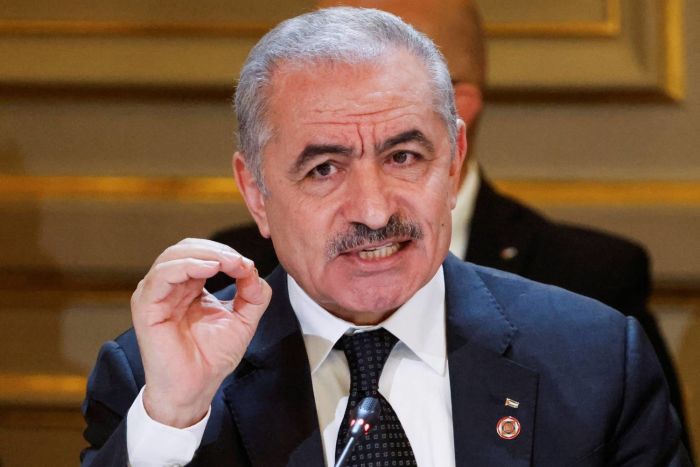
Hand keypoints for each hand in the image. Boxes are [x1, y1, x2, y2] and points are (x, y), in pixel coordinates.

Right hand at [130, 238, 270, 426]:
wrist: (195, 388)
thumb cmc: (212, 358)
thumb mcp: (243, 320)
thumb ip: (253, 294)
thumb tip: (253, 270)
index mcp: (188, 287)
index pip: (201, 254)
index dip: (225, 253)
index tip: (248, 266)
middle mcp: (168, 287)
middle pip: (186, 248)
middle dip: (216, 250)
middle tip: (239, 262)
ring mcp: (154, 295)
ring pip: (173, 256)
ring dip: (205, 254)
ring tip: (228, 264)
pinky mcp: (146, 306)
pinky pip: (162, 275)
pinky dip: (187, 266)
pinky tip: (210, 269)